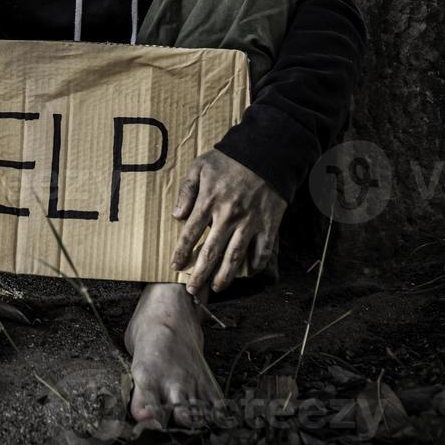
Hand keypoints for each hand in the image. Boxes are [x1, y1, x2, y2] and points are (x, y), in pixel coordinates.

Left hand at [170, 150, 285, 294]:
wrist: (266, 154)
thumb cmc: (230, 159)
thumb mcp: (200, 166)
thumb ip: (187, 190)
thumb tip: (177, 215)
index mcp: (209, 202)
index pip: (191, 233)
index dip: (181, 252)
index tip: (175, 266)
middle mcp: (228, 216)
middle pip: (211, 252)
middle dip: (200, 274)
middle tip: (192, 290)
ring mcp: (250, 222)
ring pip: (235, 257)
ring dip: (225, 276)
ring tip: (216, 288)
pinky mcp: (269, 224)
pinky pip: (263, 250)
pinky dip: (256, 264)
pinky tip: (249, 273)